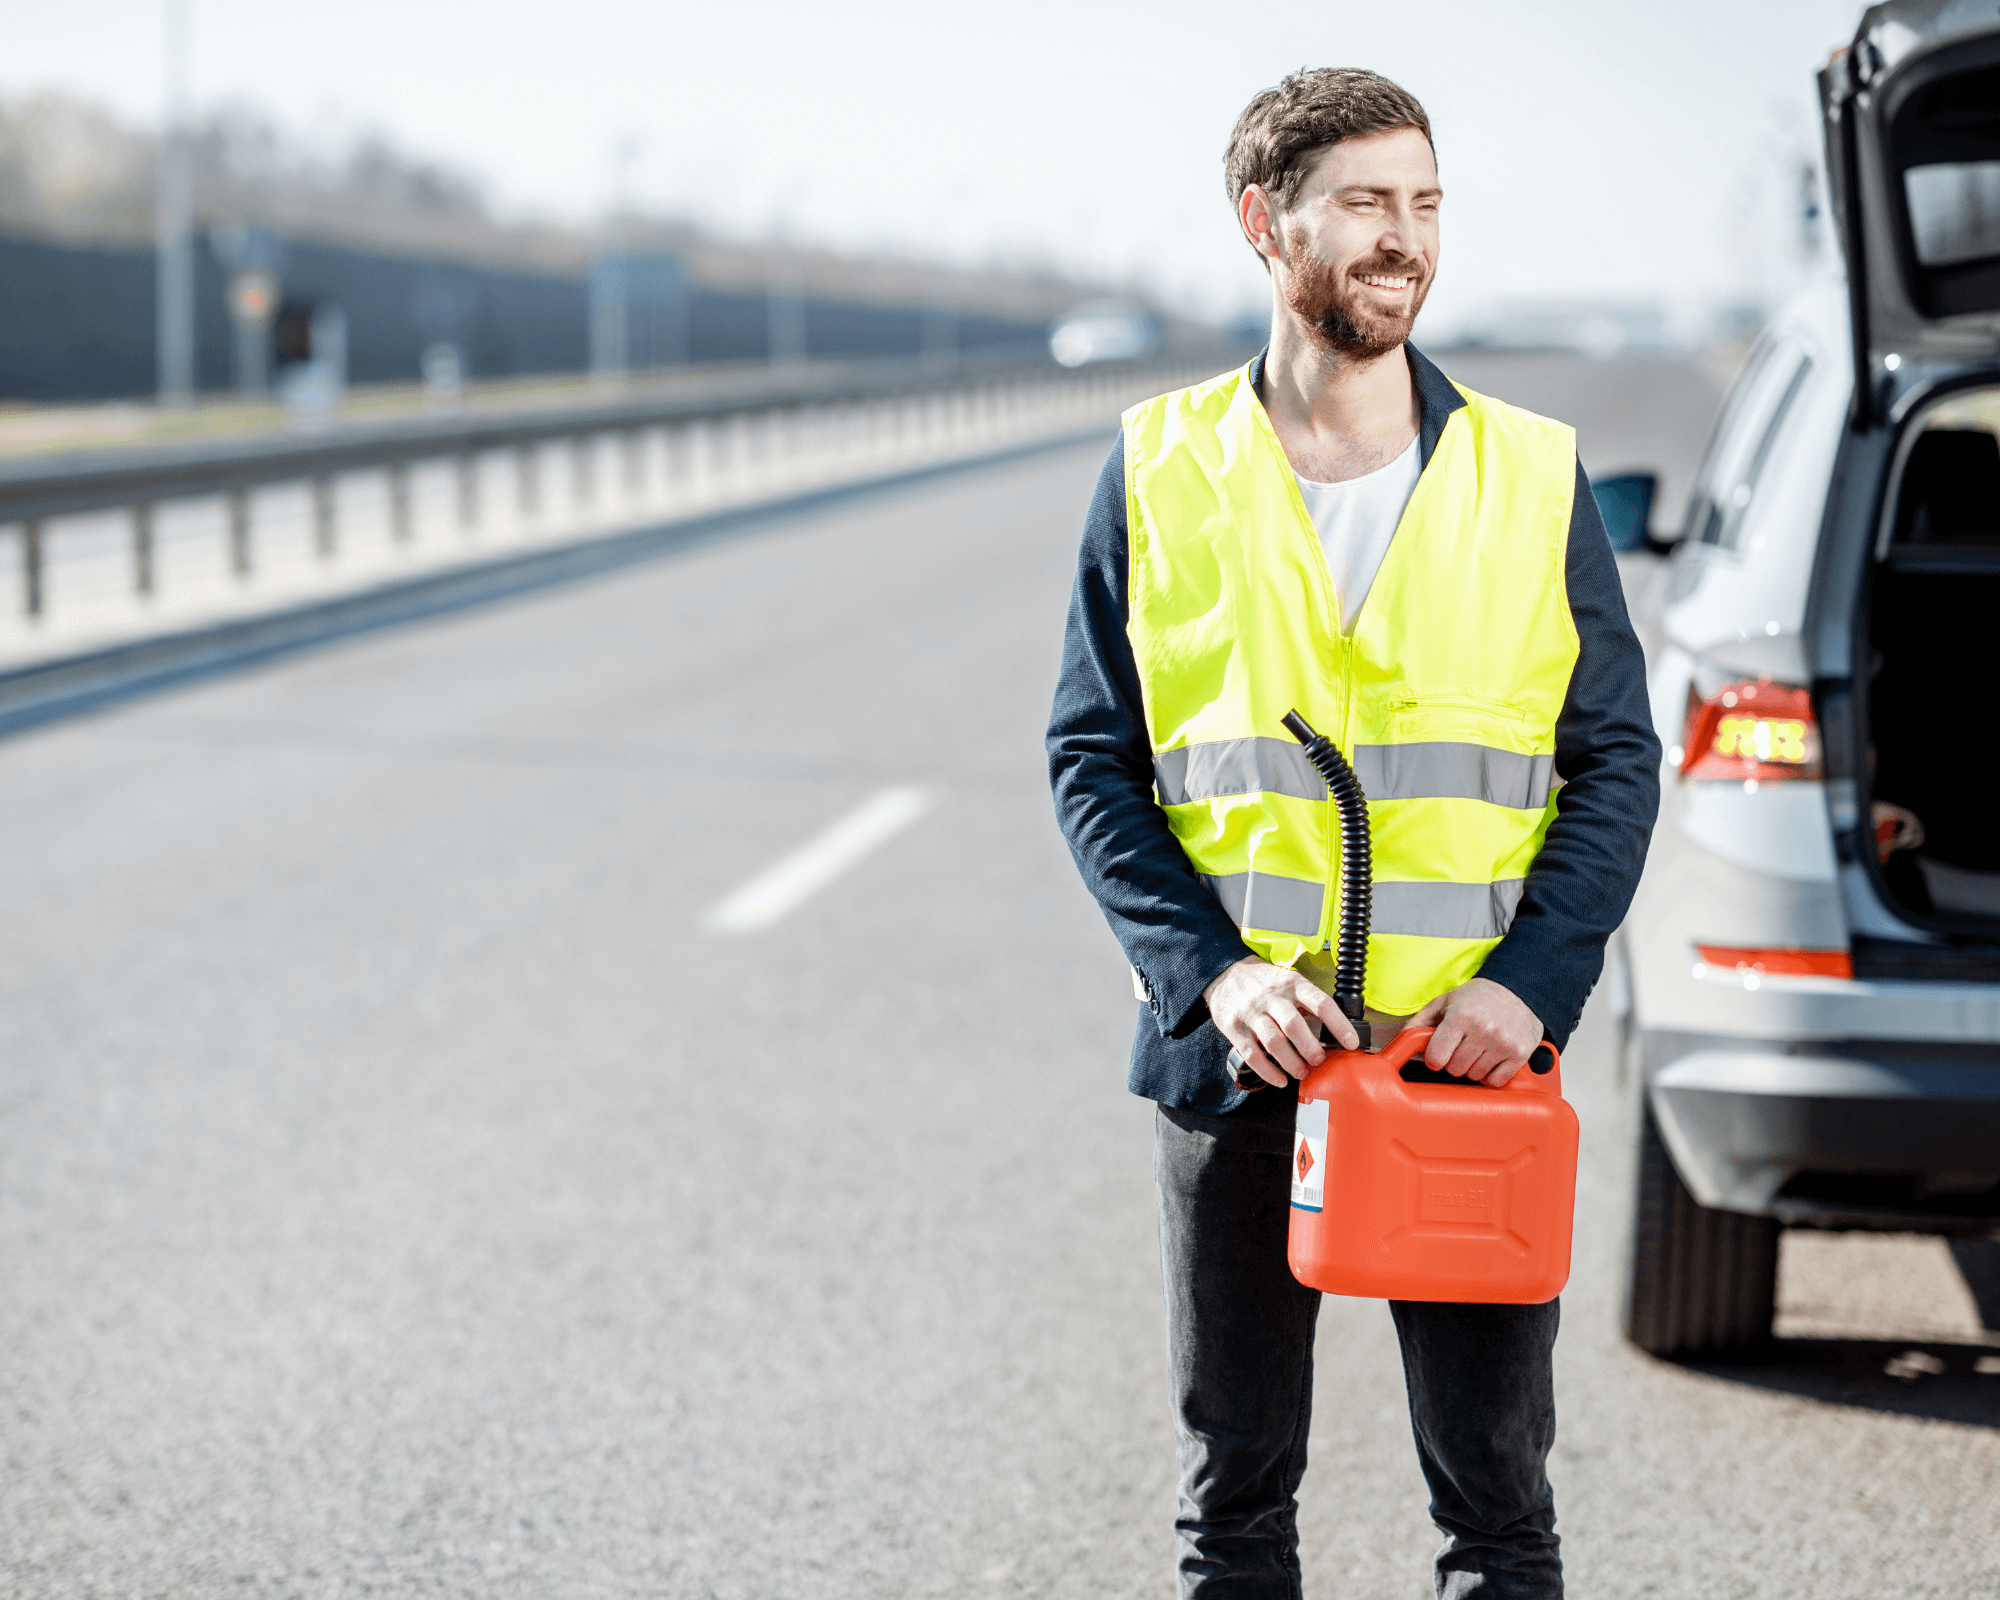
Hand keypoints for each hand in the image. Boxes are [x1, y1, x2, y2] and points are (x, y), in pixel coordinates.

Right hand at [1204, 957, 1359, 1088]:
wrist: (1225, 974)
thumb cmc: (1263, 982)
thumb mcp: (1289, 980)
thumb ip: (1308, 1001)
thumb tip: (1334, 1029)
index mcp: (1292, 983)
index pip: (1320, 1003)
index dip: (1339, 1024)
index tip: (1351, 1042)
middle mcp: (1272, 997)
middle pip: (1294, 1026)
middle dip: (1311, 1049)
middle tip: (1319, 1061)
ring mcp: (1251, 1012)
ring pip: (1273, 1042)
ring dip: (1291, 1063)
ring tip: (1302, 1072)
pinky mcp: (1234, 1027)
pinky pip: (1252, 1054)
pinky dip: (1268, 1072)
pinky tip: (1280, 1079)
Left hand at [1409, 978, 1543, 1086]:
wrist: (1517, 991)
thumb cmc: (1477, 997)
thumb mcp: (1445, 1001)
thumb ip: (1420, 1021)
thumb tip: (1401, 1040)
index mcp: (1461, 1016)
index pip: (1436, 1057)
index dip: (1433, 1058)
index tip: (1438, 1054)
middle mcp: (1483, 1030)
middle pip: (1455, 1069)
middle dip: (1453, 1061)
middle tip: (1461, 1047)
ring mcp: (1504, 1043)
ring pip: (1474, 1076)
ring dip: (1471, 1068)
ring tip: (1477, 1049)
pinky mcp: (1519, 1053)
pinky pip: (1496, 1081)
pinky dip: (1490, 1075)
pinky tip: (1489, 1060)